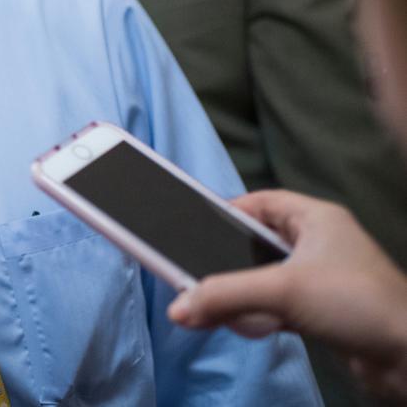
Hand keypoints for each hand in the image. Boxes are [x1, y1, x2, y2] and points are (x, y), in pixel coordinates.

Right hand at [169, 190, 406, 398]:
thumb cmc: (353, 302)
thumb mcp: (283, 290)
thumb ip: (225, 295)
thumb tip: (176, 308)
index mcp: (315, 218)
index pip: (259, 202)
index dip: (224, 212)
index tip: (190, 230)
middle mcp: (317, 243)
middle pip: (254, 244)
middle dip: (225, 265)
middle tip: (193, 277)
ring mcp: (318, 279)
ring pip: (262, 280)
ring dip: (241, 297)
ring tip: (217, 313)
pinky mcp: (318, 311)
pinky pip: (274, 306)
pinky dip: (258, 316)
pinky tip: (248, 328)